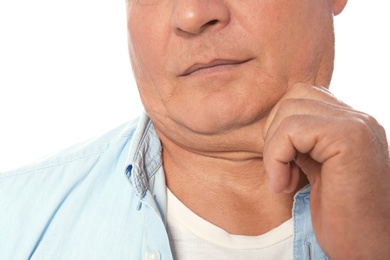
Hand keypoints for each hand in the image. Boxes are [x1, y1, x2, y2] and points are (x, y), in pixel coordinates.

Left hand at [263, 83, 389, 258]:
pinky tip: (286, 184)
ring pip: (288, 109)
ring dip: (273, 148)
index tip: (282, 165)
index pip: (300, 97)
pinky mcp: (349, 137)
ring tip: (284, 179)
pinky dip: (276, 157)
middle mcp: (357, 118)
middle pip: (292, 97)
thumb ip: (301, 142)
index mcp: (348, 123)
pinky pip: (291, 129)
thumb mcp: (315, 168)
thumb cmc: (341, 215)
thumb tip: (270, 125)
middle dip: (273, 134)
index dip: (280, 129)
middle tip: (281, 171)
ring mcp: (356, 124)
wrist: (370, 247)